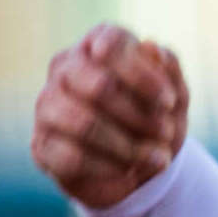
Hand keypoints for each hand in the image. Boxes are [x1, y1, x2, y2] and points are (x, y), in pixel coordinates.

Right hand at [31, 23, 190, 208]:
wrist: (136, 167)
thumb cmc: (154, 120)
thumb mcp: (175, 97)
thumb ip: (170, 70)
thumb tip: (151, 47)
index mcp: (96, 44)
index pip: (111, 43)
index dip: (143, 75)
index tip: (168, 102)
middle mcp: (65, 68)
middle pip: (99, 86)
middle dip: (139, 116)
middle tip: (165, 133)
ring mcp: (48, 105)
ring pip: (84, 123)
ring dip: (128, 147)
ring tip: (156, 159)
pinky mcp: (42, 144)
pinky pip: (73, 157)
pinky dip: (110, 168)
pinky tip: (129, 172)